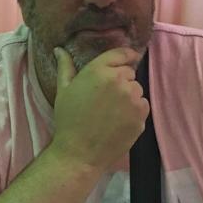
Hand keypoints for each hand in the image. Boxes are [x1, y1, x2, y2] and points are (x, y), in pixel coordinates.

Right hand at [50, 46, 148, 170]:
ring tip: (111, 112)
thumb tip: (60, 49)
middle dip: (121, 81)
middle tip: (106, 99)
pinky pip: (143, 106)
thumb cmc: (68, 121)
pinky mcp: (141, 115)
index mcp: (99, 70)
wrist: (79, 153)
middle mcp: (119, 80)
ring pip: (137, 90)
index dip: (127, 56)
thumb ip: (65, 67)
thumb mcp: (63, 90)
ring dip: (129, 97)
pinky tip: (119, 121)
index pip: (122, 54)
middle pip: (129, 73)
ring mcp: (132, 98)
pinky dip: (135, 111)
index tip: (130, 59)